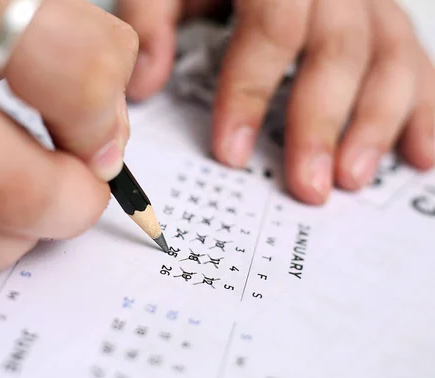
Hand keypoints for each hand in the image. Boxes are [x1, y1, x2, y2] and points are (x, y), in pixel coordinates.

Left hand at [118, 0, 434, 203]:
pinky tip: (418, 155)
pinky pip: (417, 63)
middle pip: (340, 49)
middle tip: (306, 186)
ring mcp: (367, 0)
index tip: (230, 152)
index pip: (274, 26)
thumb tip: (143, 84)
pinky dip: (424, 112)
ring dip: (376, 125)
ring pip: (390, 57)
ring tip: (351, 179)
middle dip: (320, 124)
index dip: (251, 92)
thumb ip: (151, 19)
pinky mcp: (386, 22)